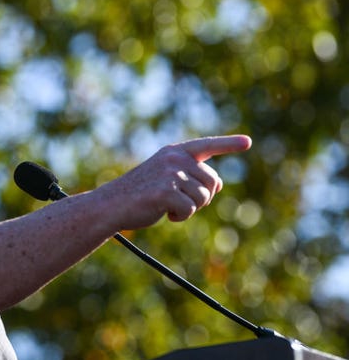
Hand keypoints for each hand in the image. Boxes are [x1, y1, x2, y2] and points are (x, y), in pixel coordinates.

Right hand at [100, 135, 251, 228]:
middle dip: (201, 197)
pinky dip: (179, 217)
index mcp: (174, 152)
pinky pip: (189, 209)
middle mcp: (174, 159)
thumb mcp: (165, 178)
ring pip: (203, 198)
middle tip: (176, 201)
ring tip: (166, 205)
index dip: (228, 144)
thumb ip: (190, 176)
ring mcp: (170, 174)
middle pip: (212, 182)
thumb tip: (220, 184)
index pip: (206, 146)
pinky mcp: (166, 191)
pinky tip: (163, 212)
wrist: (111, 204)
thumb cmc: (139, 194)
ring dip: (188, 208)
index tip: (248, 142)